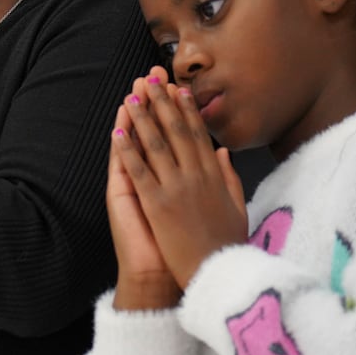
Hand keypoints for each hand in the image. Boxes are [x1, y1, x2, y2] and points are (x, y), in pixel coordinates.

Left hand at [111, 66, 246, 288]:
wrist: (216, 276)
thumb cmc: (225, 247)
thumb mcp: (237, 208)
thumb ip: (230, 178)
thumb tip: (222, 152)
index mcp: (215, 177)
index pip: (198, 135)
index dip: (186, 110)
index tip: (178, 89)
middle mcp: (196, 176)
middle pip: (176, 131)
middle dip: (163, 102)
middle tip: (151, 78)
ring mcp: (175, 188)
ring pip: (156, 144)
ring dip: (143, 117)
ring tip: (132, 95)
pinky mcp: (157, 204)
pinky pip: (138, 170)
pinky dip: (127, 148)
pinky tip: (118, 130)